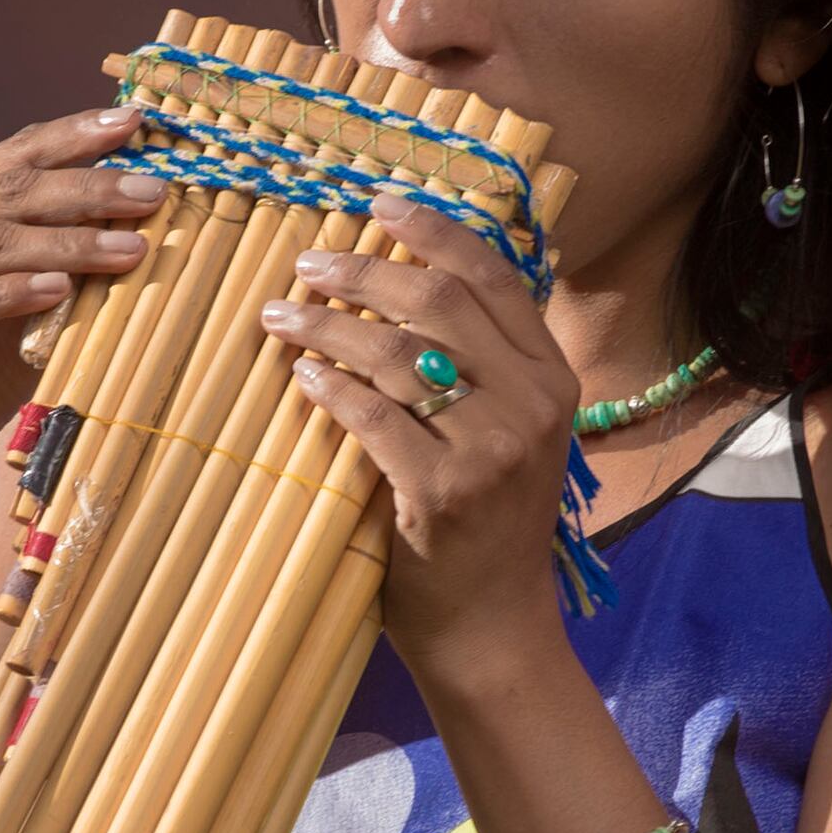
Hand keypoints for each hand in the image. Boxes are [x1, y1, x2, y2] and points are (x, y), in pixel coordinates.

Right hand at [0, 106, 167, 518]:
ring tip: (131, 249)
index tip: (135, 122)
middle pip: (7, 192)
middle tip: (152, 192)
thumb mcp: (37, 300)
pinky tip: (61, 291)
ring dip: (66, 244)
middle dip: (87, 189)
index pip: (13, 155)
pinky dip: (12, 293)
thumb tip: (150, 199)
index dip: (75, 137)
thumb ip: (67, 250)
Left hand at [268, 216, 586, 696]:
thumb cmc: (485, 530)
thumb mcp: (509, 436)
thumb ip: (481, 368)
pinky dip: (329, 388)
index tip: (376, 203)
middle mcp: (532, 404)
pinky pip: (373, 417)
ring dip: (326, 327)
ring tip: (279, 318)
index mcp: (552, 379)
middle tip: (306, 264)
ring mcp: (493, 449)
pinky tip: (299, 377)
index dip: (432, 230)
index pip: (492, 276)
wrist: (493, 629)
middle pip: (437, 302)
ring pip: (397, 354)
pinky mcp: (443, 493)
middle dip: (362, 271)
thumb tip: (406, 285)